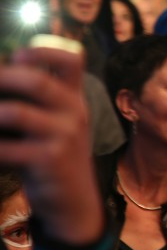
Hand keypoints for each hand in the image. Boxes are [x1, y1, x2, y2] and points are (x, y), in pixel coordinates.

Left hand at [0, 45, 101, 244]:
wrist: (73, 199)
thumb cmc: (53, 154)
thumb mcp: (57, 122)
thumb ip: (38, 99)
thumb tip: (3, 72)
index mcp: (75, 98)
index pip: (73, 60)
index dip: (44, 50)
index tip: (17, 56)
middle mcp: (74, 112)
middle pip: (37, 82)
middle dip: (1, 78)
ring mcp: (65, 136)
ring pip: (16, 113)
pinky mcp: (50, 160)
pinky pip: (6, 149)